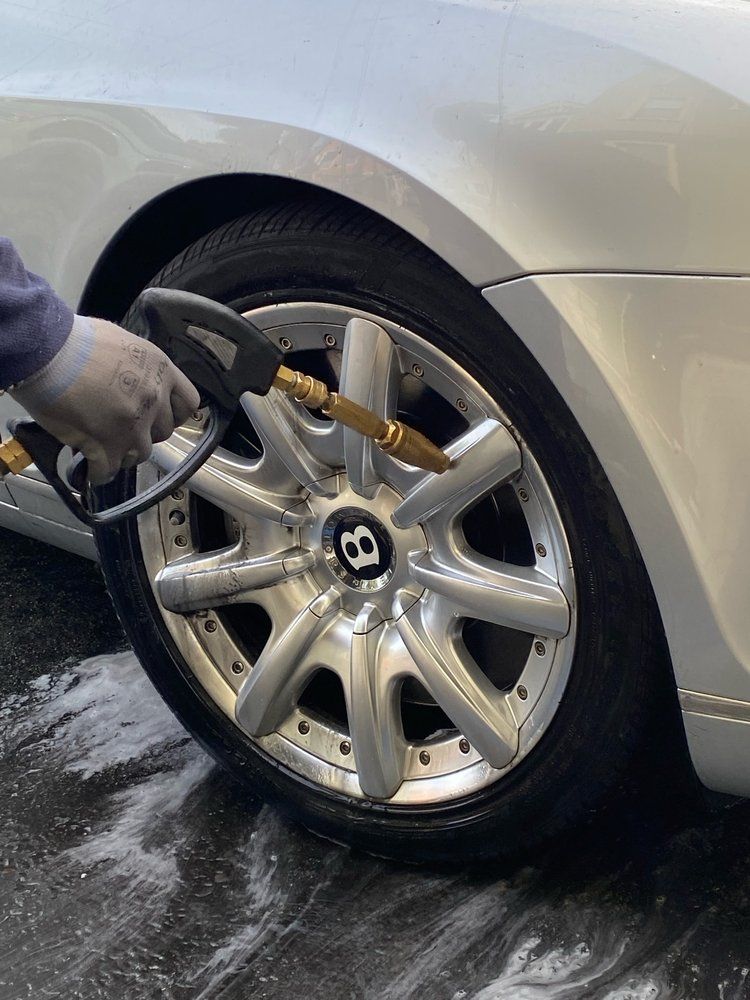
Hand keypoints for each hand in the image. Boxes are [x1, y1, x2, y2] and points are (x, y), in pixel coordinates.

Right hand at [10, 315, 199, 484]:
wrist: (46, 351)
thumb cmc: (73, 340)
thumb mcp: (120, 341)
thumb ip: (135, 365)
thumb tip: (130, 377)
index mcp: (160, 370)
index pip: (188, 403)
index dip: (173, 414)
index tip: (161, 417)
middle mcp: (153, 398)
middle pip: (163, 432)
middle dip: (145, 433)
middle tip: (124, 430)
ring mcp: (133, 425)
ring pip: (139, 454)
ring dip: (123, 454)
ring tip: (105, 449)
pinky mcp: (107, 445)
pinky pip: (108, 470)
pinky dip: (99, 472)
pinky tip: (90, 468)